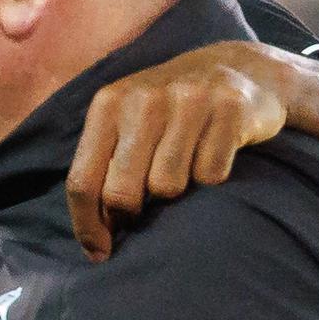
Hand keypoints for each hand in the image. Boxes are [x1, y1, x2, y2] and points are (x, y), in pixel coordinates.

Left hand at [66, 41, 287, 259]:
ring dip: (177, 190)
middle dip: (131, 213)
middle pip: (122, 192)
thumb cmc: (169, 109)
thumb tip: (94, 237)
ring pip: (168, 186)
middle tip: (146, 207)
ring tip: (184, 166)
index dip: (87, 226)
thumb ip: (104, 166)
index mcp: (108, 103)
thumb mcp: (127, 120)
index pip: (82, 180)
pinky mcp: (230, 109)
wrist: (236, 67)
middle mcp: (144, 98)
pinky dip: (211, 176)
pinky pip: (211, 175)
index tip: (98, 252)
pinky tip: (213, 151)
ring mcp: (189, 100)